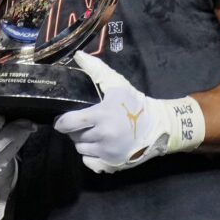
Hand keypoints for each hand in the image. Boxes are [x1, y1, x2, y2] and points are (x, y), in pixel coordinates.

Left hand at [53, 53, 202, 172]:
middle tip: (83, 123)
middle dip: (75, 130)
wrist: (156, 126)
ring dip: (83, 142)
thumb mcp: (116, 84)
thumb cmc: (133, 103)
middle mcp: (104, 135)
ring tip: (93, 133)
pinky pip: (90, 162)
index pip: (70, 122)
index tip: (62, 120)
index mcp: (102, 115)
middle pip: (74, 136)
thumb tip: (78, 55)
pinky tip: (99, 145)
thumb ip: (96, 70)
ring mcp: (108, 151)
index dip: (62, 122)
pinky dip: (91, 155)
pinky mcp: (112, 163)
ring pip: (81, 149)